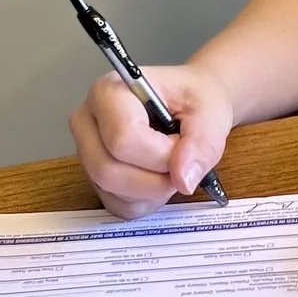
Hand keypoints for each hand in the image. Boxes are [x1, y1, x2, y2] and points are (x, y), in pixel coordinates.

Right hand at [69, 62, 234, 217]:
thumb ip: (202, 143)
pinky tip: (158, 178)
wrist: (191, 101)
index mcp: (108, 92)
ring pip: (112, 192)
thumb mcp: (210, 112)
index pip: (123, 139)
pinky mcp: (94, 176)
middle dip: (155, 179)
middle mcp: (87, 121)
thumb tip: (183, 178)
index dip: (161, 155)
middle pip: (108, 170)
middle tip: (181, 162)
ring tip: (171, 165)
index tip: (182, 145)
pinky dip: (144, 201)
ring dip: (152, 191)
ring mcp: (87, 151)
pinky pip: (116, 204)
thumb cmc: (194, 98)